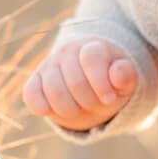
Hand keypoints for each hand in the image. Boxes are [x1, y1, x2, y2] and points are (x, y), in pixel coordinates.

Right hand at [23, 38, 138, 130]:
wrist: (91, 86)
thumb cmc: (110, 83)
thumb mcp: (125, 81)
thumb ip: (126, 76)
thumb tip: (117, 74)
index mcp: (92, 47)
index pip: (91, 57)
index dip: (101, 82)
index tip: (109, 98)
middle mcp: (68, 52)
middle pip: (75, 80)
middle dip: (89, 101)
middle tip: (95, 104)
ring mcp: (49, 65)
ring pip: (53, 90)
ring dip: (69, 109)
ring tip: (79, 108)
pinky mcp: (34, 81)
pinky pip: (31, 93)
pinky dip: (41, 106)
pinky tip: (52, 111)